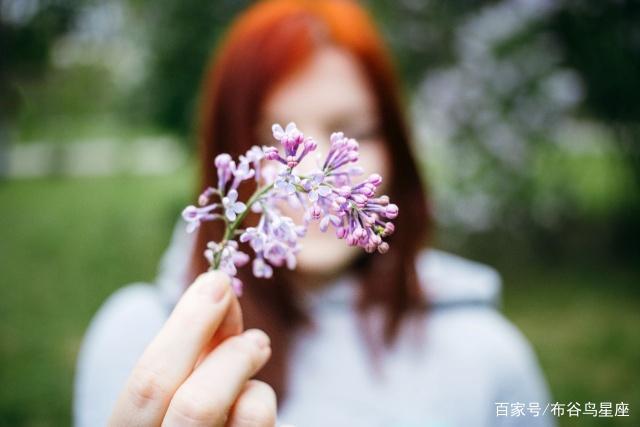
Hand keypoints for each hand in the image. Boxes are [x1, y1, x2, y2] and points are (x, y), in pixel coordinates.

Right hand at [109, 271, 275, 426]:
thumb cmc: (181, 410)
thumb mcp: (174, 379)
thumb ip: (190, 344)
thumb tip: (218, 288)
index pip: (149, 384)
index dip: (186, 326)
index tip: (216, 281)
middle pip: (195, 404)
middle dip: (227, 349)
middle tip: (244, 315)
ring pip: (242, 416)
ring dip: (248, 367)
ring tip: (256, 347)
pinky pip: (259, 425)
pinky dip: (261, 397)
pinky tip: (254, 395)